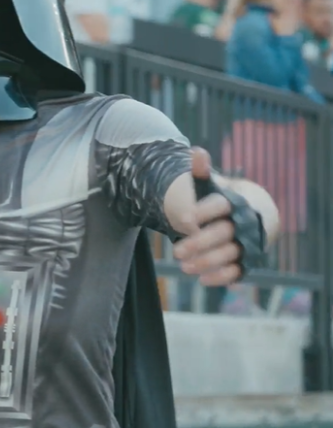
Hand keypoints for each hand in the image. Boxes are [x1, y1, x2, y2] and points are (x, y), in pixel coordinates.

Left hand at [172, 148, 262, 285]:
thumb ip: (202, 174)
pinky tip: (202, 279)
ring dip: (208, 261)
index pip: (220, 205)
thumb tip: (196, 152)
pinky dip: (222, 276)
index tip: (184, 217)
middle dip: (200, 242)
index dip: (203, 211)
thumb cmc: (223, 202)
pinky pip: (238, 271)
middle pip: (223, 233)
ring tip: (183, 267)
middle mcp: (243, 224)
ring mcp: (247, 243)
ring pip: (230, 253)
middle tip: (175, 251)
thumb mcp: (211, 187)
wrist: (256, 214)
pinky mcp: (248, 261)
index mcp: (234, 202)